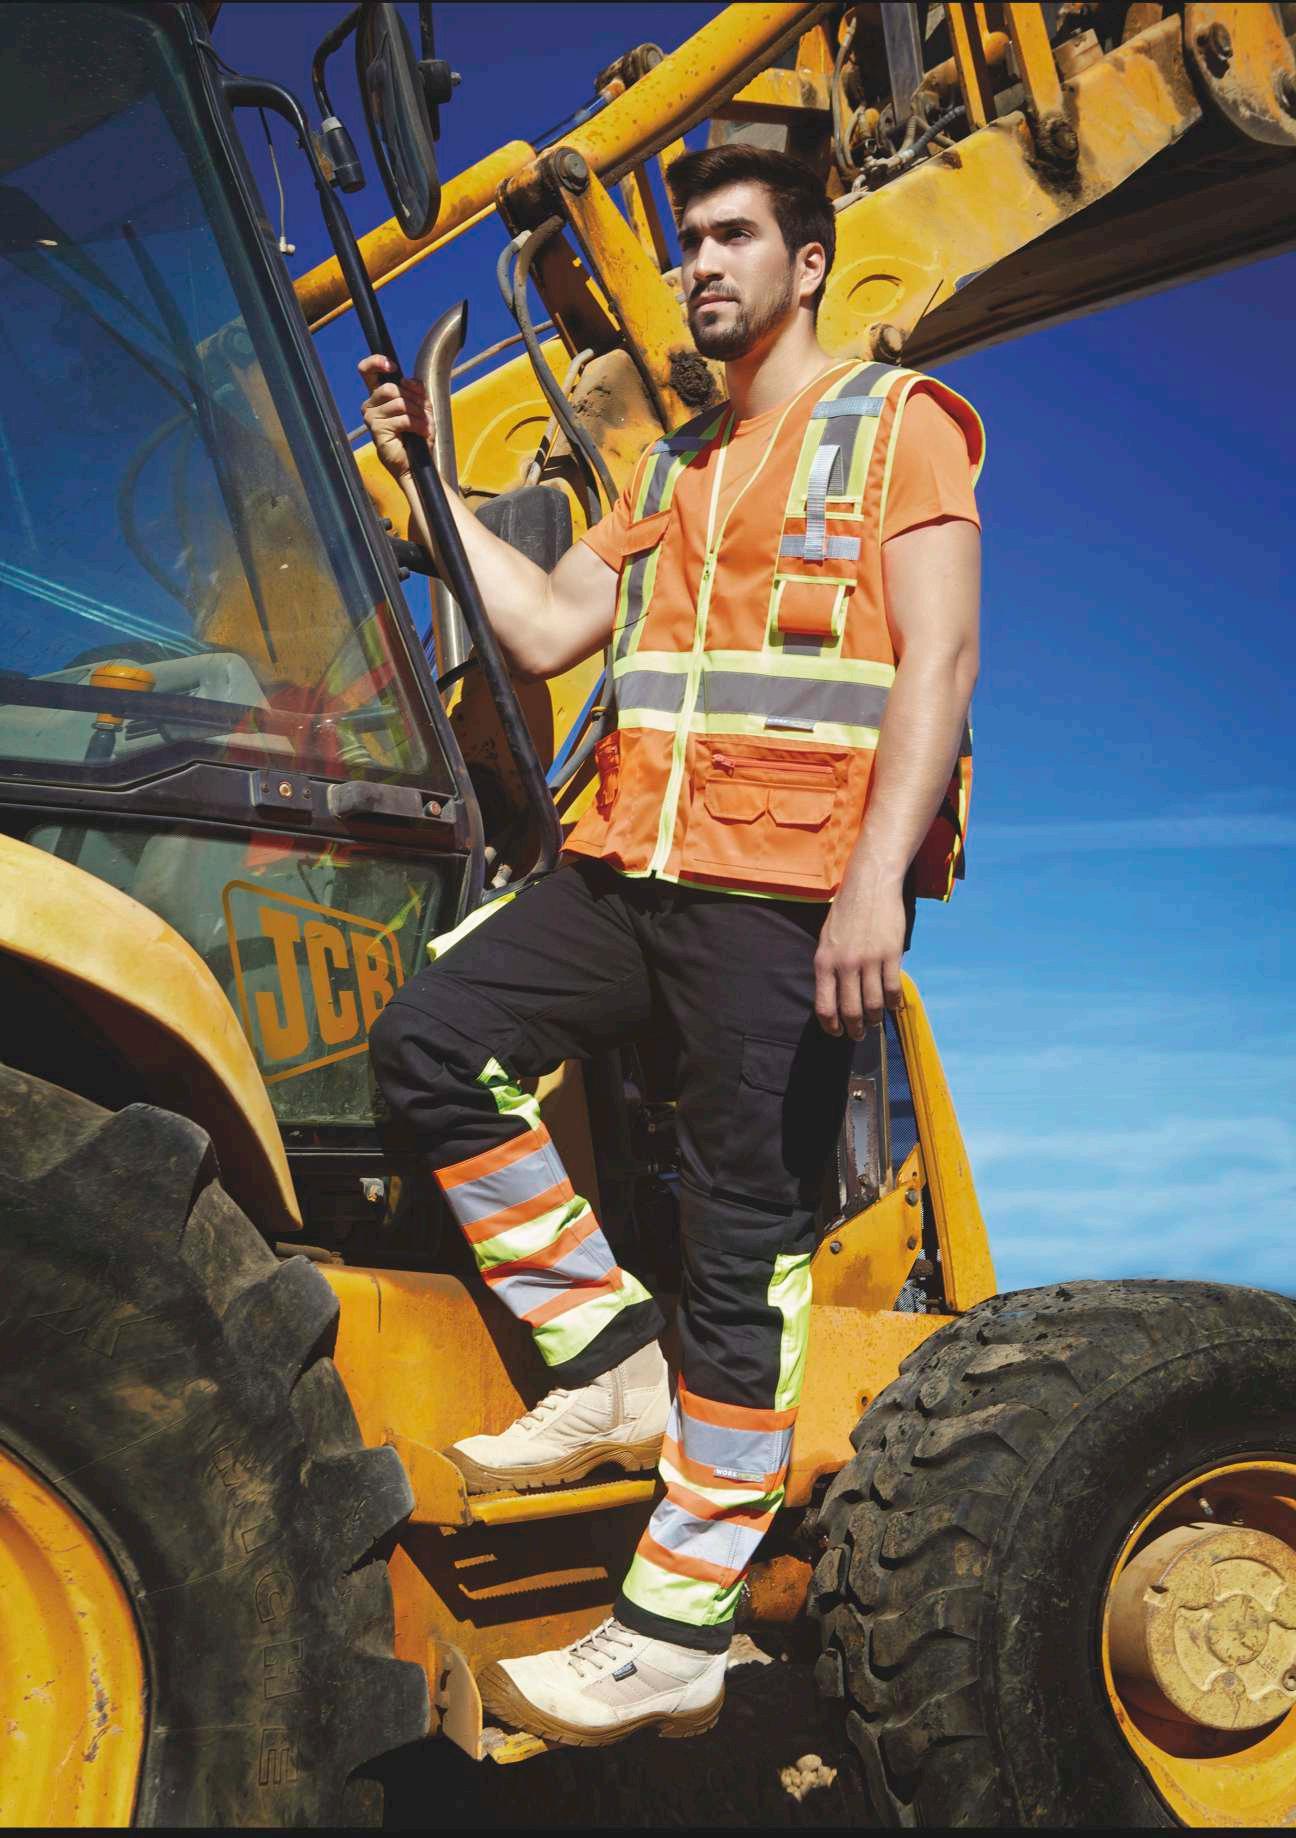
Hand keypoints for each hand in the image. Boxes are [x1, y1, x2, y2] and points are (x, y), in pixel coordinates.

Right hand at [358, 354, 429, 481]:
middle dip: (414, 400)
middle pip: (391, 388)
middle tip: (423, 413)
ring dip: (418, 414)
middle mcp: (370, 405)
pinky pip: (402, 419)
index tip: (393, 367)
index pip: (367, 371)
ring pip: (399, 403)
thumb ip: (416, 391)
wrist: (417, 463)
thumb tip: (408, 380)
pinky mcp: (377, 430)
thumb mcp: (422, 408)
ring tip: (424, 426)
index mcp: (379, 396)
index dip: (377, 362)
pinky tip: (421, 433)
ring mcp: (372, 417)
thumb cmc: (417, 437)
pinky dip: (418, 425)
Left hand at [814, 867, 907, 1038]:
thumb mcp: (826, 940)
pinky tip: (892, 1003)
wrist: (870, 885)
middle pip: (851, 1011)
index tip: (837, 1032)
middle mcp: (846, 964)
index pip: (824, 1006)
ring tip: (875, 1020)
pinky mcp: (891, 954)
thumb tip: (833, 996)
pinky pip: (893, 989)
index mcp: (825, 962)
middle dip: (855, 1029)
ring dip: (875, 1018)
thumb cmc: (846, 912)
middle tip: (859, 1034)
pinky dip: (893, 1002)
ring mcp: (870, 960)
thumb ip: (829, 967)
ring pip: (873, 1004)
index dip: (831, 1025)